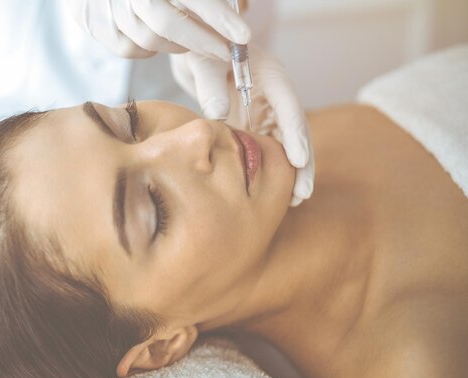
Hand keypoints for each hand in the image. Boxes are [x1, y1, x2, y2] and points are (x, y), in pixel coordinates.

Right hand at [64, 0, 249, 60]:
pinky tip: (164, 38)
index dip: (219, 17)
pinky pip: (132, 49)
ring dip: (180, 45)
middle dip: (203, 42)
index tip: (243, 36)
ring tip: (198, 40)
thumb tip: (239, 7)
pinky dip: (152, 48)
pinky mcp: (98, 26)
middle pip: (169, 24)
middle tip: (227, 51)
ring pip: (151, 40)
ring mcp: (111, 9)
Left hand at [171, 48, 314, 206]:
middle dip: (302, 163)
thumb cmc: (204, 53)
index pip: (290, 107)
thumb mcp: (204, 64)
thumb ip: (211, 87)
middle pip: (295, 132)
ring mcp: (267, 113)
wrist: (199, 54)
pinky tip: (274, 194)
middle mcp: (275, 97)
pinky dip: (273, 171)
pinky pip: (268, 150)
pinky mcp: (255, 126)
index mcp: (272, 77)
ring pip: (285, 146)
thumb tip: (219, 117)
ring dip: (292, 173)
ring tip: (293, 201)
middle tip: (301, 193)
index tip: (299, 160)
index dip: (296, 135)